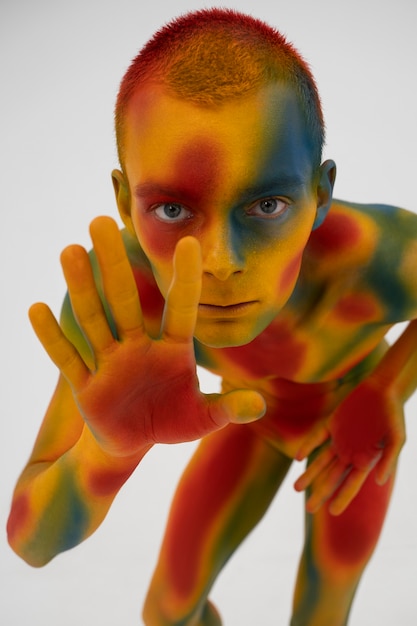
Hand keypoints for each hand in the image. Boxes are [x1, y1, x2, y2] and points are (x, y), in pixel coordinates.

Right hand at [29, 217, 264, 457]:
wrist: (134, 441)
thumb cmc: (171, 421)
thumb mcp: (202, 419)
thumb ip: (227, 409)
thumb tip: (259, 406)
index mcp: (173, 351)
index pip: (181, 310)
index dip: (186, 279)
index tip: (191, 242)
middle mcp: (139, 348)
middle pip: (125, 301)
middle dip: (115, 264)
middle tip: (102, 221)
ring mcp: (110, 364)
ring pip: (95, 321)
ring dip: (82, 288)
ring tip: (71, 250)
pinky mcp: (87, 386)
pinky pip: (68, 359)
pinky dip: (52, 338)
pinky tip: (36, 308)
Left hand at [294, 377, 404, 514]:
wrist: (383, 389)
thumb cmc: (393, 414)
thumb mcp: (396, 438)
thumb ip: (388, 459)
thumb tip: (379, 481)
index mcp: (366, 460)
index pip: (351, 485)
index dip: (342, 498)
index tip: (332, 512)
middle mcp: (351, 453)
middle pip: (332, 478)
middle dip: (321, 493)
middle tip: (309, 509)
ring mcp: (340, 439)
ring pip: (321, 462)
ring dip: (309, 475)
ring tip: (296, 489)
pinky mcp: (332, 424)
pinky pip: (317, 439)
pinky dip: (308, 447)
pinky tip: (298, 458)